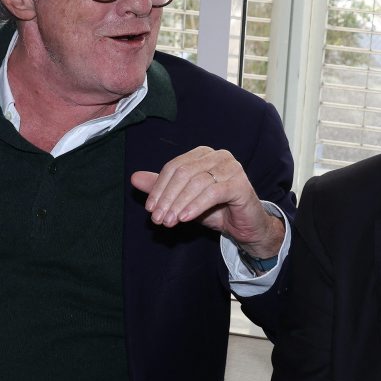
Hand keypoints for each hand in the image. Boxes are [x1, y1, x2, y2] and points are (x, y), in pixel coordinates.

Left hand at [131, 146, 284, 258]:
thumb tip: (135, 178)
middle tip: (158, 219)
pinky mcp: (240, 183)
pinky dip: (195, 205)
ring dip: (179, 204)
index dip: (159, 188)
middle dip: (167, 197)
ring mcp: (231, 167)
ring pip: (196, 183)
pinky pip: (212, 193)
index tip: (150, 209)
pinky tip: (185, 218)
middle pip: (183, 173)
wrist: (246, 226)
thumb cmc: (217, 210)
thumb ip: (163, 189)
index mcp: (203, 154)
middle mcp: (218, 156)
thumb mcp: (184, 200)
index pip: (174, 167)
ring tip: (169, 221)